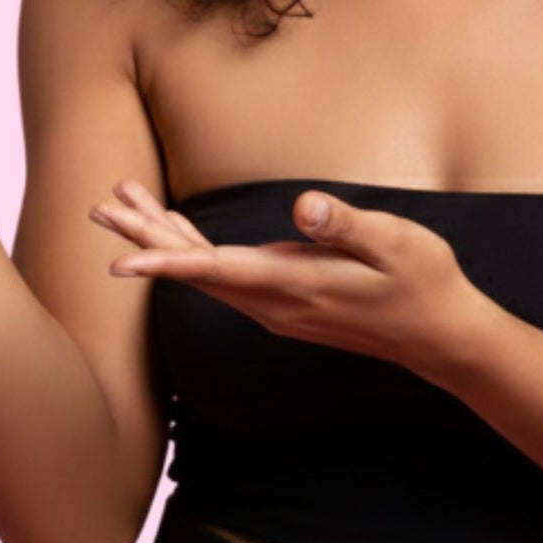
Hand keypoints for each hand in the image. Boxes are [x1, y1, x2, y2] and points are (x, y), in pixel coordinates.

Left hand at [89, 179, 485, 376]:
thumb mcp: (395, 243)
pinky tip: (179, 233)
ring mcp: (278, 308)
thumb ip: (346, 225)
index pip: (218, 271)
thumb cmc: (424, 282)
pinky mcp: (286, 303)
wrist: (442, 337)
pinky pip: (226, 277)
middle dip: (146, 238)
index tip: (120, 263)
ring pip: (206, 274)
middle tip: (100, 209)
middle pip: (197, 271)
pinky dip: (194, 252)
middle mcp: (276, 304)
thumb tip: (304, 206)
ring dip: (164, 241)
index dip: (167, 262)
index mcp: (296, 285)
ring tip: (126, 206)